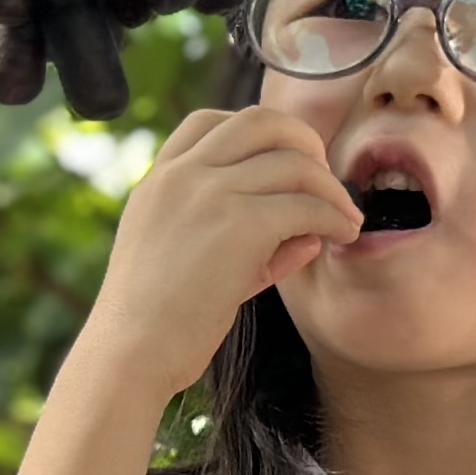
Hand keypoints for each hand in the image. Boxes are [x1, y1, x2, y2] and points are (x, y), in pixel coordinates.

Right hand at [82, 108, 362, 402]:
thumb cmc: (156, 322)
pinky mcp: (238, 224)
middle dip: (304, 142)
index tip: (285, 163)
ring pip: (294, 161)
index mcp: (159, 179)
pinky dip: (334, 216)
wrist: (129, 353)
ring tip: (345, 219)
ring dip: (331, 188)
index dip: (259, 134)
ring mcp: (209, 193)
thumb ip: (242, 238)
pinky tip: (342, 236)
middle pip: (260, 121)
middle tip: (325, 179)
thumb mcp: (186, 262)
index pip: (211, 121)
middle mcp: (182, 174)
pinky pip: (306, 204)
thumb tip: (310, 231)